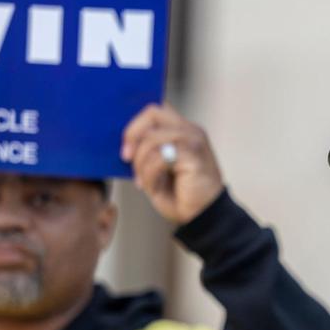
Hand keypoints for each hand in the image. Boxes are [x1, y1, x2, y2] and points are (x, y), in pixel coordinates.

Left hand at [120, 103, 223, 224]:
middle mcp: (191, 130)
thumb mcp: (158, 168)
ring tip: (143, 183)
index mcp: (183, 130)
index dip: (135, 125)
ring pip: (152, 139)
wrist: (203, 218)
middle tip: (126, 158)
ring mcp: (194, 140)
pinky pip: (159, 157)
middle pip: (152, 113)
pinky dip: (150, 175)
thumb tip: (125, 143)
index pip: (154, 111)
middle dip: (133, 135)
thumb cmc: (181, 196)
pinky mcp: (194, 155)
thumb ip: (148, 150)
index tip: (125, 148)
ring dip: (140, 164)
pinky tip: (153, 188)